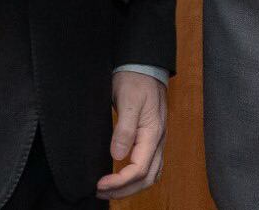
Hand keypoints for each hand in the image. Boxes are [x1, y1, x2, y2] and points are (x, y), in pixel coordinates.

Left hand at [97, 70, 165, 199]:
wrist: (145, 66)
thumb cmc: (136, 80)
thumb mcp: (129, 101)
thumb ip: (124, 129)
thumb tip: (117, 155)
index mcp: (153, 134)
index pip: (139, 169)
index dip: (119, 182)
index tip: (99, 184)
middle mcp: (158, 141)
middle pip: (147, 178)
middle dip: (124, 191)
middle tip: (100, 192)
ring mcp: (157, 141)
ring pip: (150, 175)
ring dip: (130, 187)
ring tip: (108, 190)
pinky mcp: (151, 139)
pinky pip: (149, 166)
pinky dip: (135, 178)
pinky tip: (121, 178)